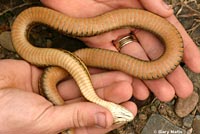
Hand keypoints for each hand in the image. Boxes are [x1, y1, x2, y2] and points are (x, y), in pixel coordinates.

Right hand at [0, 59, 135, 133]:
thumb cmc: (6, 118)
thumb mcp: (45, 122)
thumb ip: (76, 118)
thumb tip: (106, 119)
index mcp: (60, 126)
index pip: (91, 122)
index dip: (111, 115)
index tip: (130, 108)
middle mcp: (59, 107)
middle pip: (90, 100)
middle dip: (109, 93)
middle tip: (129, 87)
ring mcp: (53, 89)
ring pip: (82, 83)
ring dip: (101, 79)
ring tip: (121, 75)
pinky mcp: (47, 72)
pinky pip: (68, 68)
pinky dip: (83, 66)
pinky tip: (100, 64)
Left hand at [41, 0, 199, 100]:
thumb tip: (167, 14)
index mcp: (141, 11)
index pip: (166, 32)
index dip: (183, 49)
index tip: (196, 65)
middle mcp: (130, 26)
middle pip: (153, 52)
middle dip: (168, 71)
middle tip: (181, 90)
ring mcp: (114, 37)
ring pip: (135, 61)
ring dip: (149, 78)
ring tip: (163, 95)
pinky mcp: (97, 44)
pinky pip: (114, 62)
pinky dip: (125, 75)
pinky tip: (137, 88)